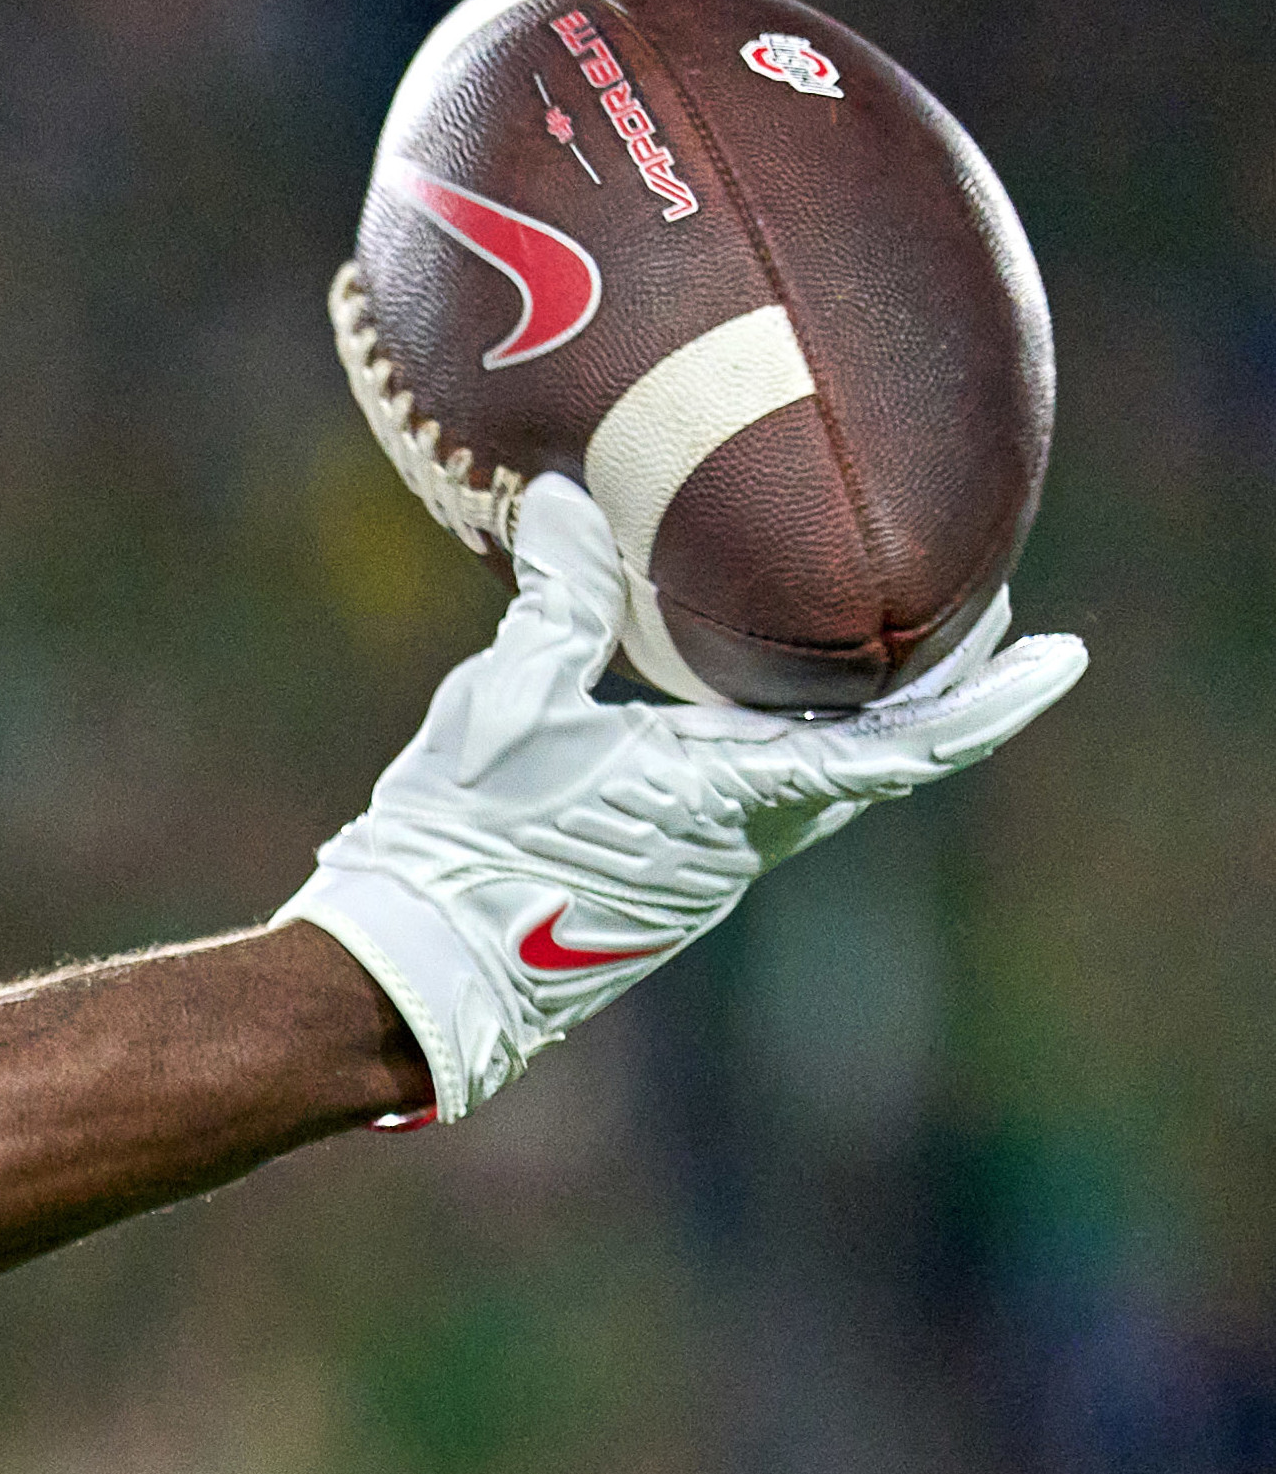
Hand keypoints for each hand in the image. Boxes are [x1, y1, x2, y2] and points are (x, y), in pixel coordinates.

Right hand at [281, 478, 1081, 1123]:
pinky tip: (760, 713)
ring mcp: (708, 876)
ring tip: (883, 651)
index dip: (992, 701)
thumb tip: (577, 499)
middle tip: (989, 618)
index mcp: (731, 793)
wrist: (409, 974)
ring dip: (867, 720)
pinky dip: (794, 749)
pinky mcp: (666, 890)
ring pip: (824, 784)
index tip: (1065, 656)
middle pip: (882, 758)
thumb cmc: (460, 843)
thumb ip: (559, 600)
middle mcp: (745, 843)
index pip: (904, 744)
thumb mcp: (506, 704)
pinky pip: (762, 806)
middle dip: (941, 690)